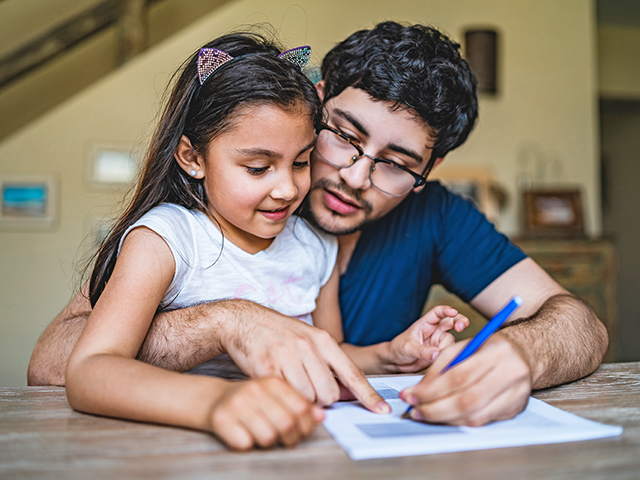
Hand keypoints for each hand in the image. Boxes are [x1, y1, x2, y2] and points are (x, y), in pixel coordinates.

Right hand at [207, 377, 324, 449]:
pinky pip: (245, 443)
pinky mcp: (221, 419)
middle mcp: (255, 389)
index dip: (306, 425)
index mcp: (273, 381)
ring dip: (268, 443)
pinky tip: (243, 434)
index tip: (301, 431)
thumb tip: (322, 417)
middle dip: (290, 438)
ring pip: (267, 437)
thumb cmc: (252, 401)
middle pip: (286, 424)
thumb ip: (299, 404)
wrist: (213, 399)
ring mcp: (237, 403)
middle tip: (285, 439)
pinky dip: (247, 444)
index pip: (301, 407)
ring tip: (262, 434)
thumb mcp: (276, 396)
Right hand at [220, 301, 389, 413]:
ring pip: (309, 398)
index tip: (382, 410)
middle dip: (322, 398)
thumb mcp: (308, 339)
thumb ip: (329, 363)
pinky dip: (286, 397)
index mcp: (322, 340)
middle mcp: (308, 347)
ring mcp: (287, 357)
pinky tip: (279, 383)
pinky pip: (287, 396)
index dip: (368, 395)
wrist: (244, 320)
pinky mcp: (267, 368)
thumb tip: (348, 391)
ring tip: (292, 383)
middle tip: (309, 387)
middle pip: (330, 393)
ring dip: (303, 399)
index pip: (352, 373)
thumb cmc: (279, 333)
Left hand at [384, 306, 468, 372]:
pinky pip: (449, 353)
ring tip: (436, 356)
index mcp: (425, 323)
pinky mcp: (440, 353)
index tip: (454, 312)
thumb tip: (436, 354)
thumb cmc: (399, 348)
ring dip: (447, 347)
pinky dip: (448, 356)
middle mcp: (434, 331)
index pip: (437, 313)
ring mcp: (438, 342)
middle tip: (461, 327)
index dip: (446, 311)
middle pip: (451, 322)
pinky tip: (441, 360)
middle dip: (459, 322)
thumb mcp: (408, 348)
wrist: (397, 362)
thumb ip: (422, 351)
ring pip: (451, 340)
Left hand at [399, 333, 531, 425]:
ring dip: (444, 418)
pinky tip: (444, 417)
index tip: (410, 394)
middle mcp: (510, 374)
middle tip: (414, 410)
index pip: (457, 376)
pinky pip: (481, 421)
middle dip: (434, 408)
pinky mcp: (515, 410)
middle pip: (466, 400)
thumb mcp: (464, 346)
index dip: (430, 389)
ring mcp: (516, 395)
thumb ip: (441, 365)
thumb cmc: (489, 349)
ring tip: (424, 415)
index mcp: (496, 352)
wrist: (524, 355)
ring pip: (474, 415)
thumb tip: (419, 389)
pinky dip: (459, 421)